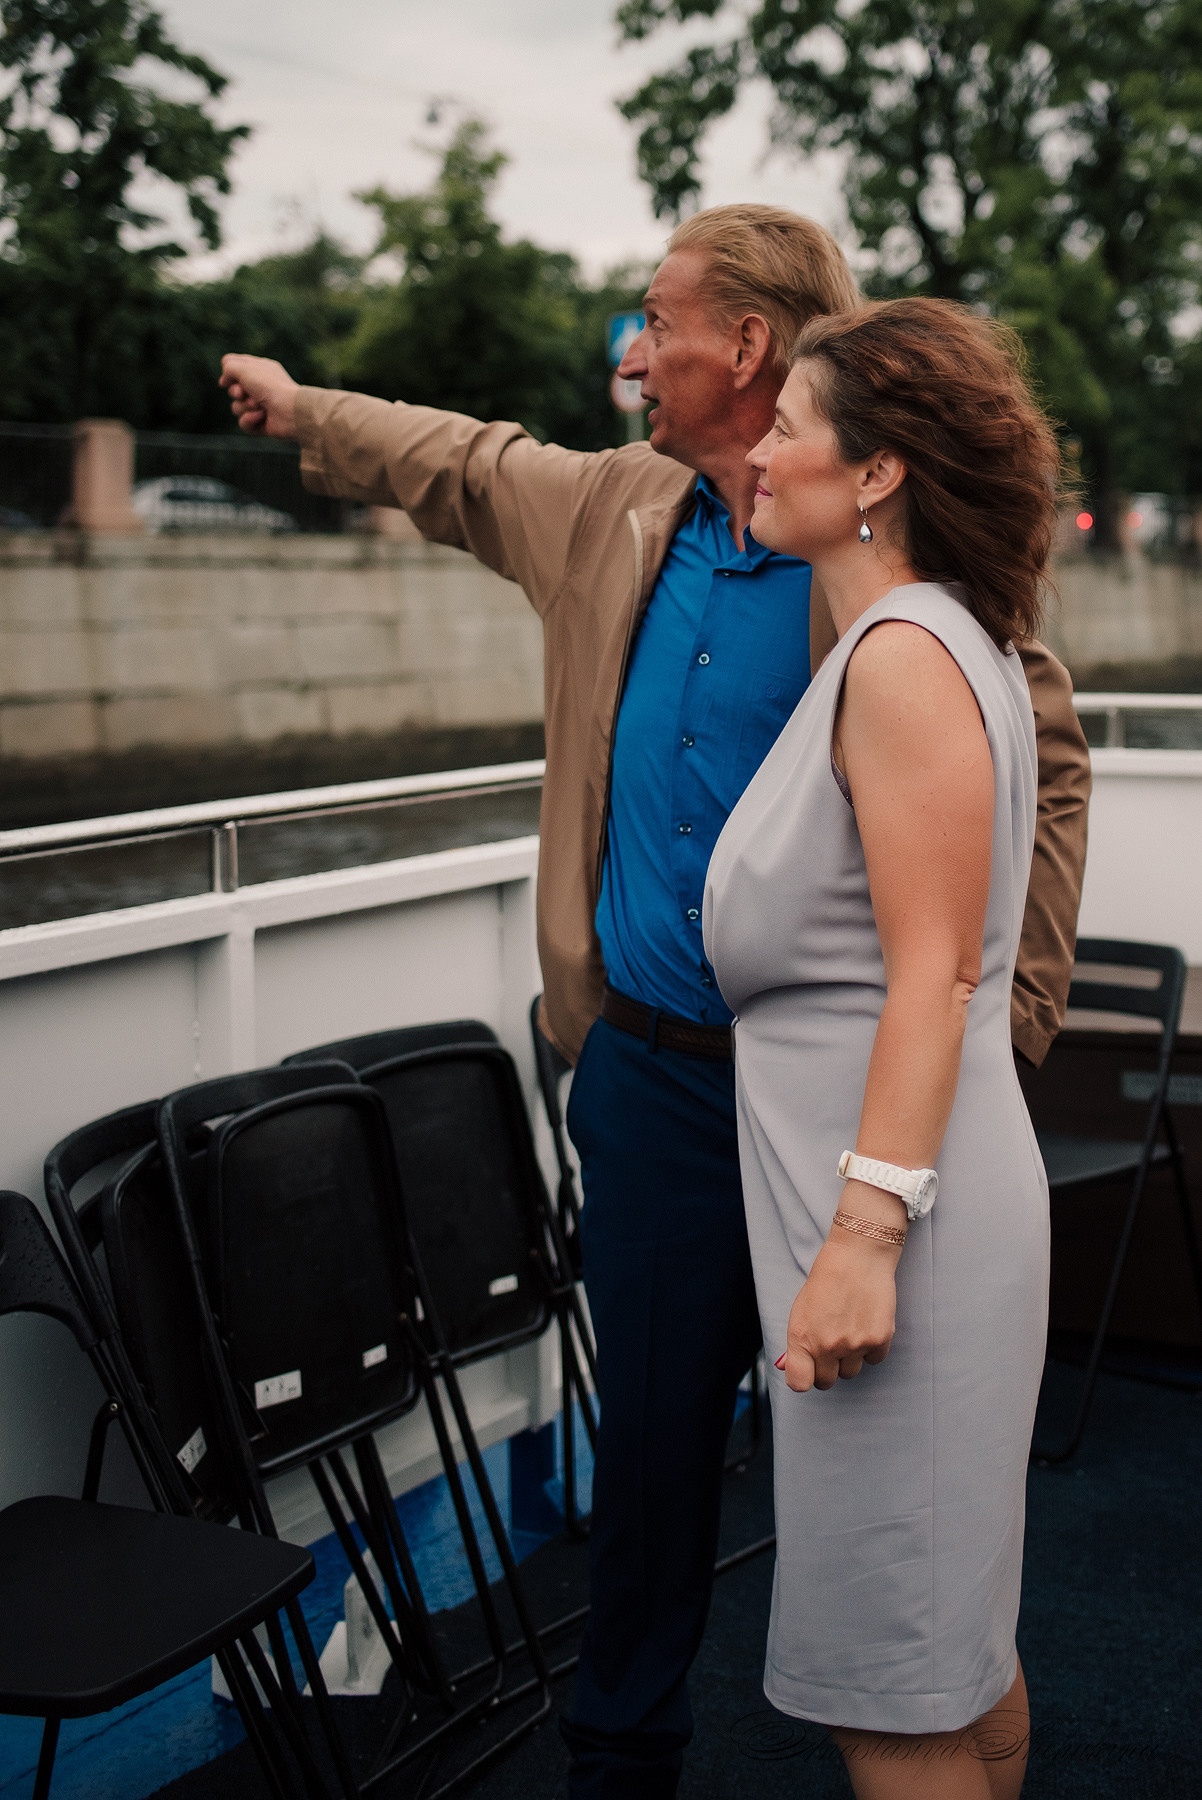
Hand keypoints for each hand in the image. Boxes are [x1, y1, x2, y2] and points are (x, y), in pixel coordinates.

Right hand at [219, 354, 299, 438]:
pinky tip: (262, 417)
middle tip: (243, 393)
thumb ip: (229, 367)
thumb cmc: (269, 386)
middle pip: (233, 390)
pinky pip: (244, 423)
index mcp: (260, 369)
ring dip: (244, 407)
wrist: (290, 410)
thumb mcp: (245, 368)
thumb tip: (224, 380)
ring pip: (237, 408)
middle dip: (236, 392)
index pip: (237, 368)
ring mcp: (262, 405)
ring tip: (259, 406)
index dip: (229, 374)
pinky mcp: (263, 423)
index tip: (227, 381)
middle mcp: (261, 386)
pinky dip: (250, 420)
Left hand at [777, 1232, 897, 1392]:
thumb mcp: (801, 1310)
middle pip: (826, 1382)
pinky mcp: (879, 1340)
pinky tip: (866, 1324)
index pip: (799, 1384)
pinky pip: (874, 1360)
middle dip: (827, 1368)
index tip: (808, 1370)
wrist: (858, 1257)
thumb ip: (797, 1343)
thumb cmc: (826, 1280)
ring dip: (850, 1358)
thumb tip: (788, 1368)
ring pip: (851, 1372)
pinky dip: (871, 1348)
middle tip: (830, 1345)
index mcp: (801, 1338)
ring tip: (849, 1329)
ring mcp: (854, 1345)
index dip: (803, 1378)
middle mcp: (827, 1346)